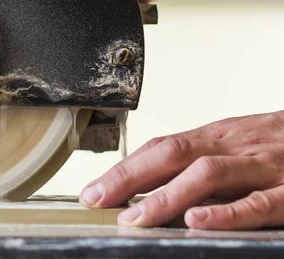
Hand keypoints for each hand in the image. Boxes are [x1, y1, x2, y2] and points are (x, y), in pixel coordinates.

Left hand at [79, 111, 283, 229]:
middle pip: (172, 154)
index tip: (93, 190)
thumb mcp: (237, 143)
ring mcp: (262, 166)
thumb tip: (152, 183)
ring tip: (135, 218)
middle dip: (129, 177)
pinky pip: (259, 202)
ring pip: (208, 174)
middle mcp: (233, 146)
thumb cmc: (282, 142)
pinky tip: (199, 221)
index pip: (160, 148)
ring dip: (167, 197)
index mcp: (217, 136)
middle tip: (97, 200)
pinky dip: (228, 212)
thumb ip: (200, 160)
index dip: (124, 168)